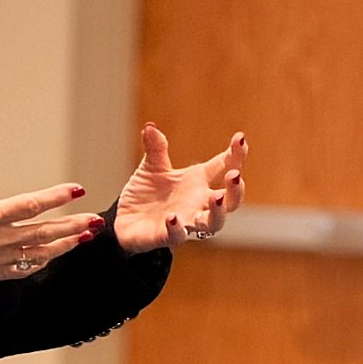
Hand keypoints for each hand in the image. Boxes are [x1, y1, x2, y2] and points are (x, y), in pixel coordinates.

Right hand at [0, 140, 104, 291]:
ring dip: (65, 244)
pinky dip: (44, 261)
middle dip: (72, 225)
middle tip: (95, 219)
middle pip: (44, 232)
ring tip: (85, 236)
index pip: (30, 205)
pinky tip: (54, 254)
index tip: (76, 190)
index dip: (56, 197)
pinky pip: (26, 269)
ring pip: (40, 253)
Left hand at [113, 124, 247, 253]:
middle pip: (230, 200)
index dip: (235, 154)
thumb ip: (156, 148)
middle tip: (235, 175)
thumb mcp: (151, 167)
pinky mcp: (166, 236)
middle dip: (236, 189)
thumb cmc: (145, 194)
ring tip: (216, 197)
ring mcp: (185, 222)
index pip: (223, 167)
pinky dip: (177, 228)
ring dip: (218, 211)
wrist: (122, 221)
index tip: (240, 138)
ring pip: (213, 223)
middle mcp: (197, 203)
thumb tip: (150, 127)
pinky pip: (178, 236)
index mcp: (197, 182)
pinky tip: (173, 217)